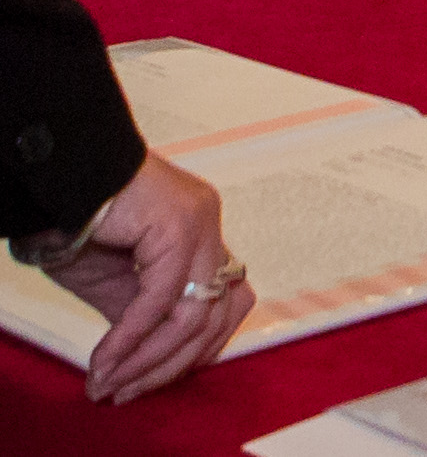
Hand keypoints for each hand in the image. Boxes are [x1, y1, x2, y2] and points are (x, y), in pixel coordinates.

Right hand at [41, 153, 244, 404]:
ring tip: (111, 381)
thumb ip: (141, 315)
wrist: (58, 177)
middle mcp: (210, 228)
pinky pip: (162, 299)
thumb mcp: (114, 284)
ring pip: (196, 315)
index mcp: (201, 239)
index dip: (194, 352)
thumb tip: (148, 357)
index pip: (225, 306)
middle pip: (221, 315)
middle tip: (127, 392)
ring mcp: (202, 224)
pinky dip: (132, 336)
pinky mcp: (181, 226)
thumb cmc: (79, 219)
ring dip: (150, 359)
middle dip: (172, 365)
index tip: (151, 381)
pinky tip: (107, 358)